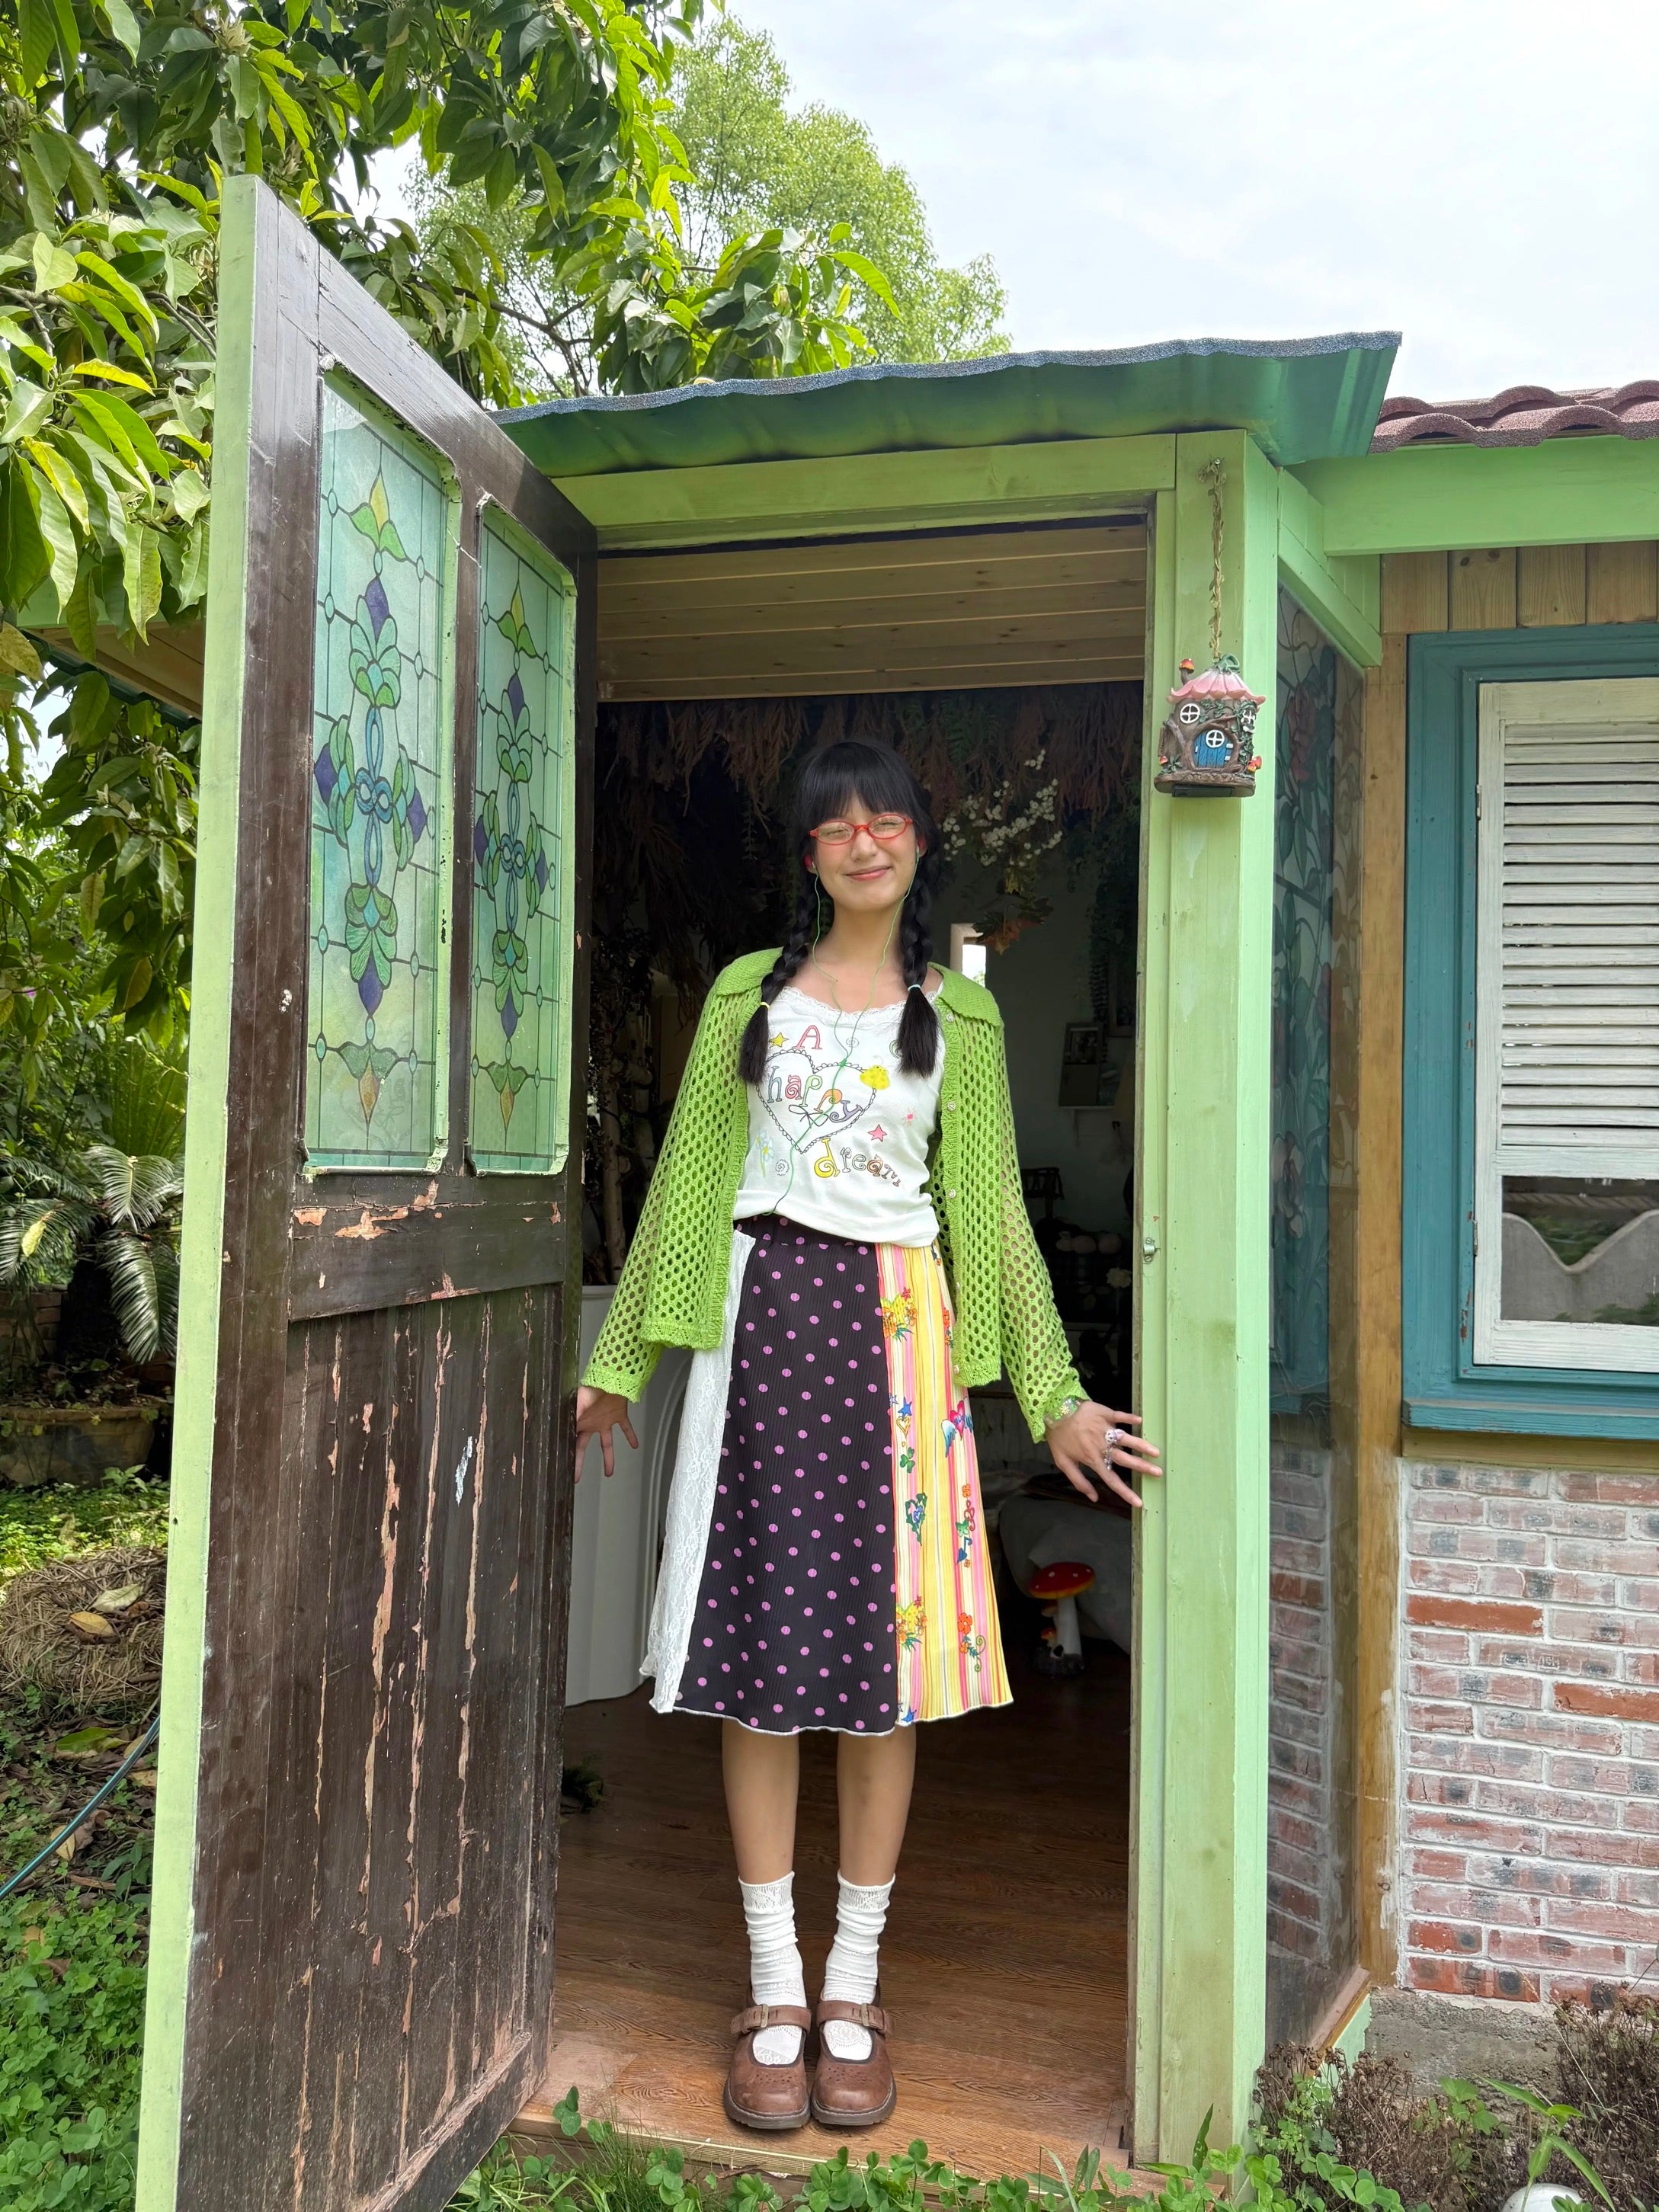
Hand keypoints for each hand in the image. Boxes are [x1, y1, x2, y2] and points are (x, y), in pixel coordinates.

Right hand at [575, 1386, 637, 1479]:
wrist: (608, 1379)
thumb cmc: (590, 1390)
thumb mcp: (576, 1406)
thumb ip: (570, 1419)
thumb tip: (559, 1430)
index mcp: (580, 1423)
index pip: (573, 1443)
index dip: (570, 1456)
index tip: (566, 1470)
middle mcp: (592, 1425)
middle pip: (584, 1447)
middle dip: (580, 1462)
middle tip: (576, 1478)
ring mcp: (605, 1421)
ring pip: (607, 1444)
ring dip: (609, 1458)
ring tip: (609, 1473)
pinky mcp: (619, 1415)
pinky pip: (626, 1428)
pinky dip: (631, 1436)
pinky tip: (635, 1446)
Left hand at [1045, 1401, 1161, 1509]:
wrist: (1053, 1411)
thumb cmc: (1059, 1437)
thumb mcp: (1063, 1463)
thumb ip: (1079, 1481)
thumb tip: (1094, 1498)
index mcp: (1093, 1460)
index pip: (1112, 1480)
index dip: (1126, 1493)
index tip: (1139, 1502)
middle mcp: (1101, 1446)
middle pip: (1125, 1460)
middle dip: (1142, 1467)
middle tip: (1158, 1472)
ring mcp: (1104, 1429)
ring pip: (1126, 1439)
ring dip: (1141, 1445)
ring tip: (1156, 1452)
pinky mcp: (1104, 1414)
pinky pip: (1119, 1416)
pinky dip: (1129, 1418)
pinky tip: (1140, 1421)